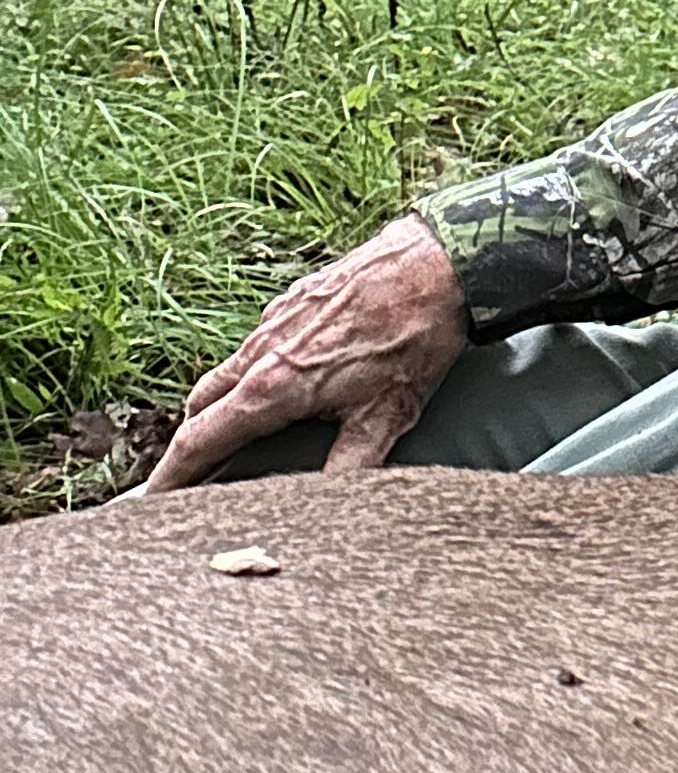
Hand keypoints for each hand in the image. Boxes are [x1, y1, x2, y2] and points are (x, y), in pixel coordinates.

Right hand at [148, 216, 469, 490]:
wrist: (433, 264)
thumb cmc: (413, 339)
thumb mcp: (388, 416)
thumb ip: (350, 466)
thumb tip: (325, 507)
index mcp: (273, 388)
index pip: (200, 441)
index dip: (170, 476)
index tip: (149, 501)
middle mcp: (260, 353)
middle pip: (200, 408)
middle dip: (187, 445)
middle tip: (185, 477)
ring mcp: (271, 324)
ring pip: (224, 374)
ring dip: (216, 407)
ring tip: (224, 436)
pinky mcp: (289, 303)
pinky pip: (252, 347)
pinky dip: (246, 373)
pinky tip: (272, 385)